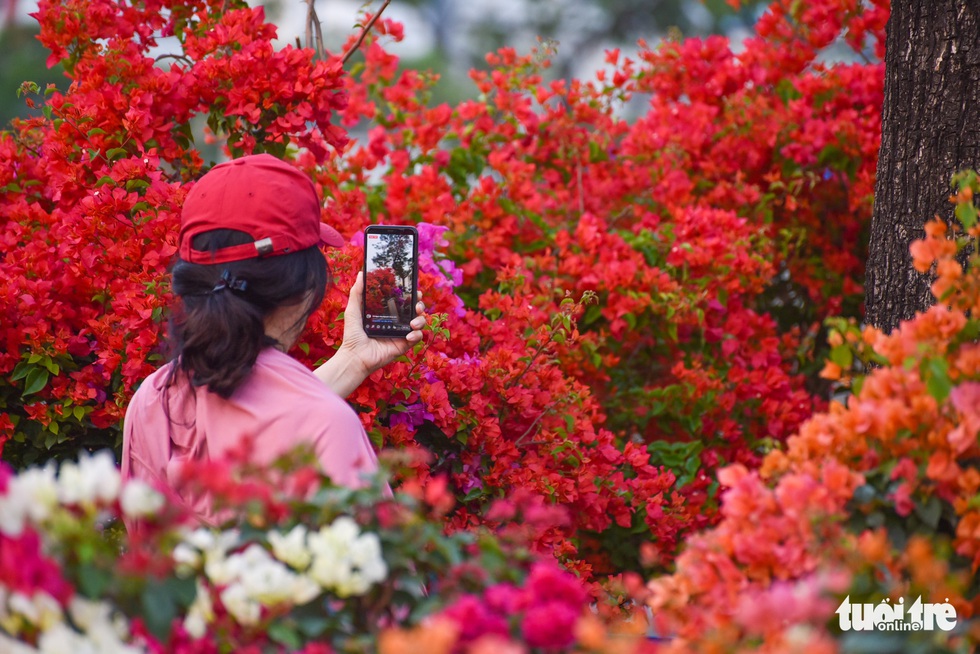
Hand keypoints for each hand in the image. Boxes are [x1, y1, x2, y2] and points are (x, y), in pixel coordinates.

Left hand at [314, 272, 425, 396]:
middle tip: (416, 304)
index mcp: (387, 313)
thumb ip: (357, 292)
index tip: (414, 289)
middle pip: (415, 310)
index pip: (403, 300)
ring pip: (420, 322)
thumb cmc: (353, 335)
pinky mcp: (404, 345)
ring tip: (413, 322)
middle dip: (419, 304)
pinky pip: (417, 337)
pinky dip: (417, 334)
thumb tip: (361, 273)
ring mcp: (401, 333)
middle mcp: (396, 322)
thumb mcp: (353, 310)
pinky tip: (409, 334)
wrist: (355, 356)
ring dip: (421, 319)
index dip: (410, 294)